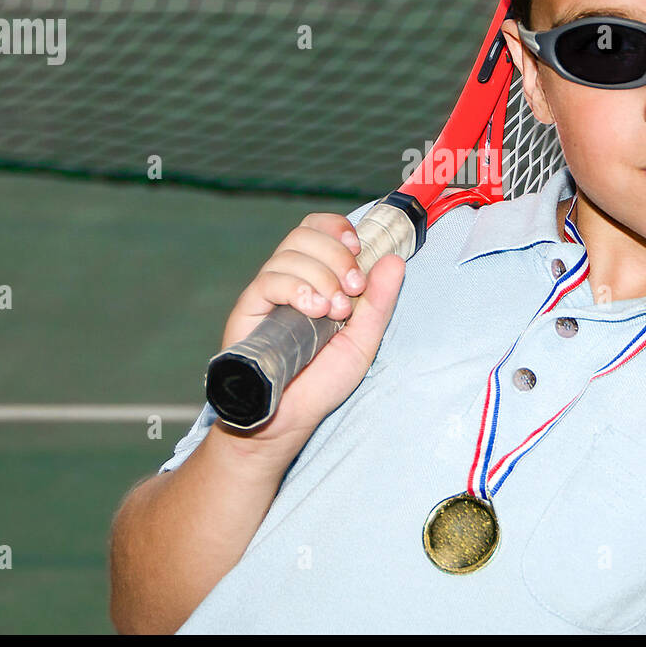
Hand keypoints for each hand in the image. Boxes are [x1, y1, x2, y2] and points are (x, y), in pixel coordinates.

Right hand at [214, 212, 404, 459]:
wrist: (290, 418)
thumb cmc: (322, 382)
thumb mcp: (363, 339)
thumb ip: (380, 301)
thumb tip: (396, 259)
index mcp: (317, 278)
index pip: (320, 229)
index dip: (339, 229)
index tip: (360, 250)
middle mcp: (291, 279)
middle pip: (306, 234)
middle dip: (338, 256)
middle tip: (353, 291)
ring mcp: (269, 292)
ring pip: (290, 253)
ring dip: (322, 276)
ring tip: (334, 312)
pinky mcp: (249, 308)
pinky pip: (270, 280)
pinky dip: (297, 288)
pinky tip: (312, 311)